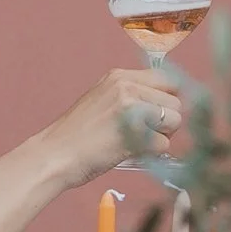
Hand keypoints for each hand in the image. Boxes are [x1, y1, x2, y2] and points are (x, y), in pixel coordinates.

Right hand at [25, 68, 184, 189]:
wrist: (55, 155)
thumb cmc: (76, 134)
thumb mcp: (101, 99)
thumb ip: (132, 96)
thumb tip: (166, 104)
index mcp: (119, 76)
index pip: (167, 80)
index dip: (167, 100)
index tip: (157, 115)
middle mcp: (127, 86)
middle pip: (175, 102)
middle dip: (167, 121)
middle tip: (144, 133)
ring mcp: (132, 108)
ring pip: (175, 121)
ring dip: (162, 136)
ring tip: (137, 141)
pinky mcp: (136, 132)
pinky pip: (164, 144)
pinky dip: (152, 153)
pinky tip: (131, 152)